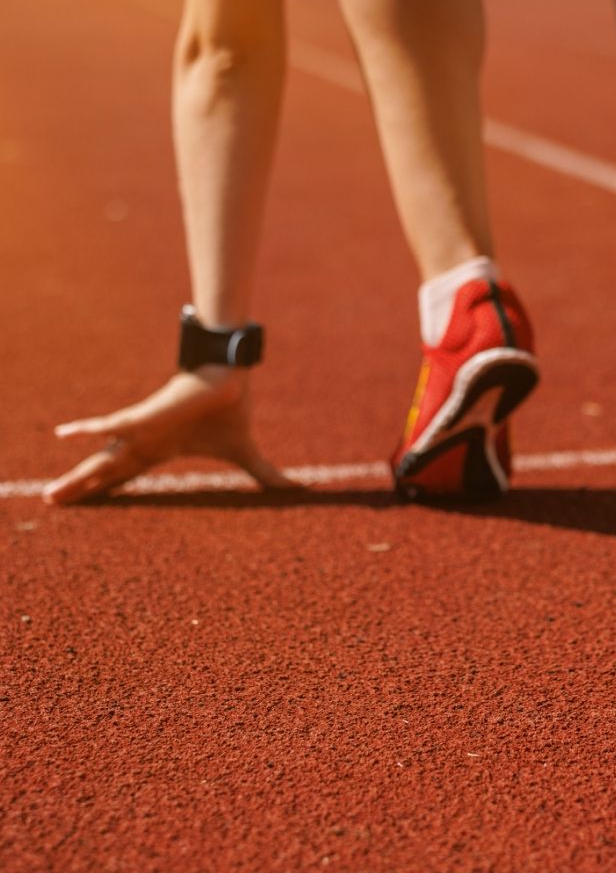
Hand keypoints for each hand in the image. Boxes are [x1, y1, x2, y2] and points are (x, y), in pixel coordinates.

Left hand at [46, 368, 293, 504]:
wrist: (231, 378)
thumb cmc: (231, 409)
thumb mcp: (244, 452)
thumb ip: (262, 474)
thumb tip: (298, 490)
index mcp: (162, 451)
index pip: (128, 475)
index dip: (108, 490)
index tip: (87, 505)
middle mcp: (144, 443)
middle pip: (106, 472)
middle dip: (80, 488)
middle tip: (52, 504)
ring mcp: (141, 431)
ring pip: (101, 459)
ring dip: (76, 477)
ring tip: (50, 495)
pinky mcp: (144, 415)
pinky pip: (111, 423)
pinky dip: (88, 430)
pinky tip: (64, 434)